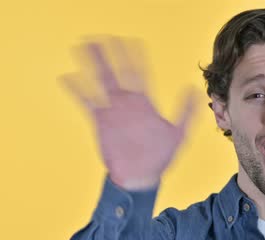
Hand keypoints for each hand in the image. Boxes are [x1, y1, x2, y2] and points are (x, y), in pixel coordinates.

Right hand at [61, 37, 197, 189]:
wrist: (141, 176)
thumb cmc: (160, 156)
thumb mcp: (179, 133)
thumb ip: (187, 111)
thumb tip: (195, 90)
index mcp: (145, 103)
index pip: (140, 74)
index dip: (136, 58)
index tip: (133, 41)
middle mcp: (128, 104)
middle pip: (117, 73)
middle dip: (111, 55)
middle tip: (103, 38)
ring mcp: (113, 112)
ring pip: (101, 82)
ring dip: (93, 65)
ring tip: (85, 47)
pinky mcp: (101, 122)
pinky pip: (88, 103)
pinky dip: (78, 90)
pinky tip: (69, 78)